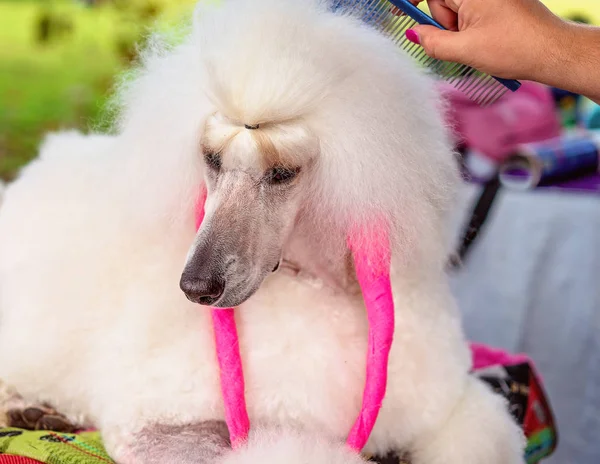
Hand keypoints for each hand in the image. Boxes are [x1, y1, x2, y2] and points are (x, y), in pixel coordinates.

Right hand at [405, 0, 566, 81]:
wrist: (551, 52)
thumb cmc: (514, 48)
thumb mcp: (465, 50)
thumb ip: (432, 41)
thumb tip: (415, 34)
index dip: (413, 1)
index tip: (399, 10)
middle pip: (444, 2)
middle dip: (446, 24)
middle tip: (461, 42)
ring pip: (458, 10)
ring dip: (460, 30)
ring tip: (479, 45)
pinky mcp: (501, 3)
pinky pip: (473, 13)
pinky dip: (472, 29)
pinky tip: (487, 42)